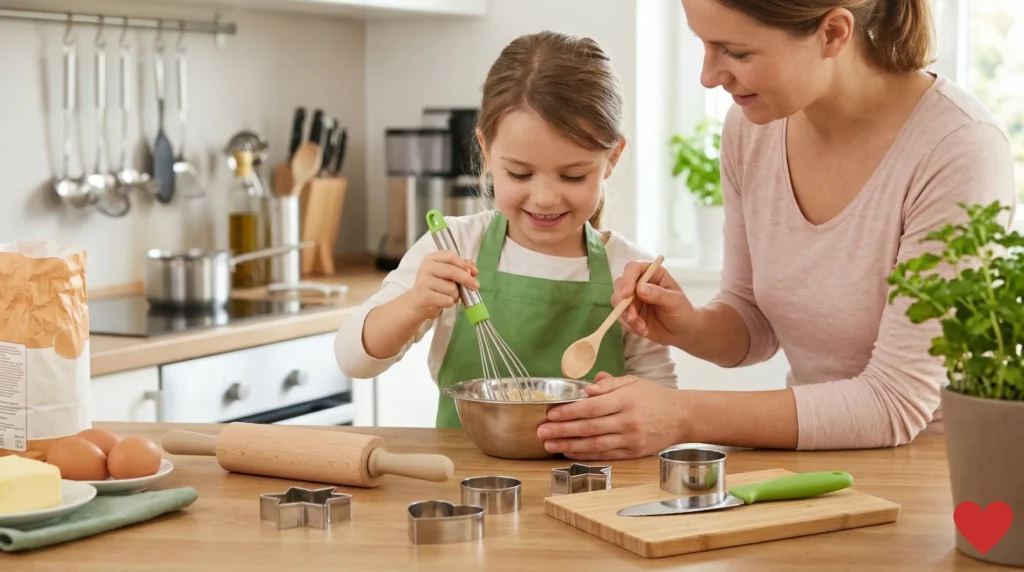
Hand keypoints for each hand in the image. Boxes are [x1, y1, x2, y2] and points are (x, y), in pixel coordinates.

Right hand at [406, 250, 478, 319]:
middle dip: (467, 279)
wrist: (417, 302)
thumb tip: (473, 270)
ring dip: (455, 295)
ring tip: (448, 296)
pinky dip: (450, 302)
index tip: (473, 272)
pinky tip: (442, 302)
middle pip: (452, 271)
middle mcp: (426, 268)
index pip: (451, 256)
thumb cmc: (435, 286)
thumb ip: (461, 267)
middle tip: (475, 286)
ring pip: (452, 288)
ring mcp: (424, 282)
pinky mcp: (425, 296)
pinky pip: (447, 300)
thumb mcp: (447, 273)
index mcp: (431, 258)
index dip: (464, 264)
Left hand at [535, 373, 685, 459]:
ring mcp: (631, 439)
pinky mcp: (633, 453)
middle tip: (541, 432)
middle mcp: (628, 421)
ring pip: (594, 444)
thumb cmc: (653, 397)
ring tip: (549, 444)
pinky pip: (605, 455)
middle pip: (589, 428)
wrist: (681, 417)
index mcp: (626, 399)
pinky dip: (584, 454)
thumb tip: (586, 388)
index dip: (569, 412)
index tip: (550, 414)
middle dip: (562, 430)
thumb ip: (608, 384)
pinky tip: (569, 451)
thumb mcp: (633, 382)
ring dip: (569, 445)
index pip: (592, 407)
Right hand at [613, 260, 694, 347]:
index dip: (627, 278)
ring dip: (626, 316)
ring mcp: (633, 298)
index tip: (627, 294)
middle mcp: (639, 283)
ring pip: (617, 301)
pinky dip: (629, 325)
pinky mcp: (629, 312)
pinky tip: (643, 330)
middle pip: (620, 284)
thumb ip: (658, 294)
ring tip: (641, 327)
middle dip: (622, 301)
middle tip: (631, 317)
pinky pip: (621, 316)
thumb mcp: (675, 301)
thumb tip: (639, 288)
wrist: (682, 332)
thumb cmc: (682, 312)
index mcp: (652, 274)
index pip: (633, 268)